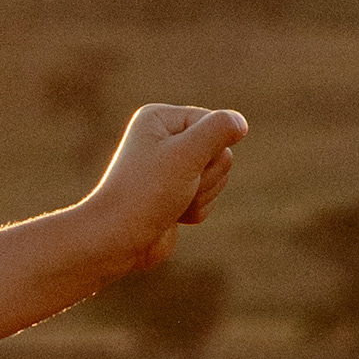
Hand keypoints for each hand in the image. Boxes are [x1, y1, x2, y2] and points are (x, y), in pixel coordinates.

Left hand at [87, 98, 246, 272]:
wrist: (118, 239)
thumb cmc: (146, 193)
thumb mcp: (186, 154)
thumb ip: (218, 131)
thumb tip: (239, 122)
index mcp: (160, 119)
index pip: (214, 124)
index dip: (208, 150)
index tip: (177, 166)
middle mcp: (164, 139)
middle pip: (220, 152)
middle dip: (206, 176)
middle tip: (175, 187)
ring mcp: (171, 169)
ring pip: (218, 177)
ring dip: (202, 195)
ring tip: (172, 202)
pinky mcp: (176, 194)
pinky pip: (209, 197)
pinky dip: (196, 209)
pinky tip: (174, 215)